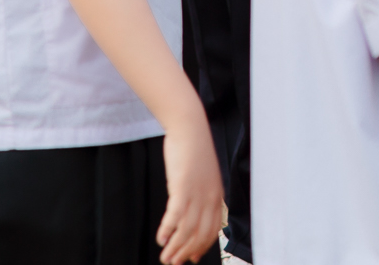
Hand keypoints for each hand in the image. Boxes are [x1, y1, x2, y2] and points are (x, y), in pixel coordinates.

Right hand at [155, 112, 225, 263]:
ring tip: (166, 258)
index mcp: (217, 196)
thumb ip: (201, 189)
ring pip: (187, 230)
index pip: (212, 230)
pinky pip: (176, 216)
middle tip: (174, 262)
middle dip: (186, 252)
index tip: (191, 257)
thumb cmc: (193, 146)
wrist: (189, 126)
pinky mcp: (182, 188)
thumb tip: (192, 201)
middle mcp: (210, 199)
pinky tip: (161, 239)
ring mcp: (197, 194)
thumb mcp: (202, 172)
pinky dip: (168, 230)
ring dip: (176, 247)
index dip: (201, 246)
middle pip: (199, 234)